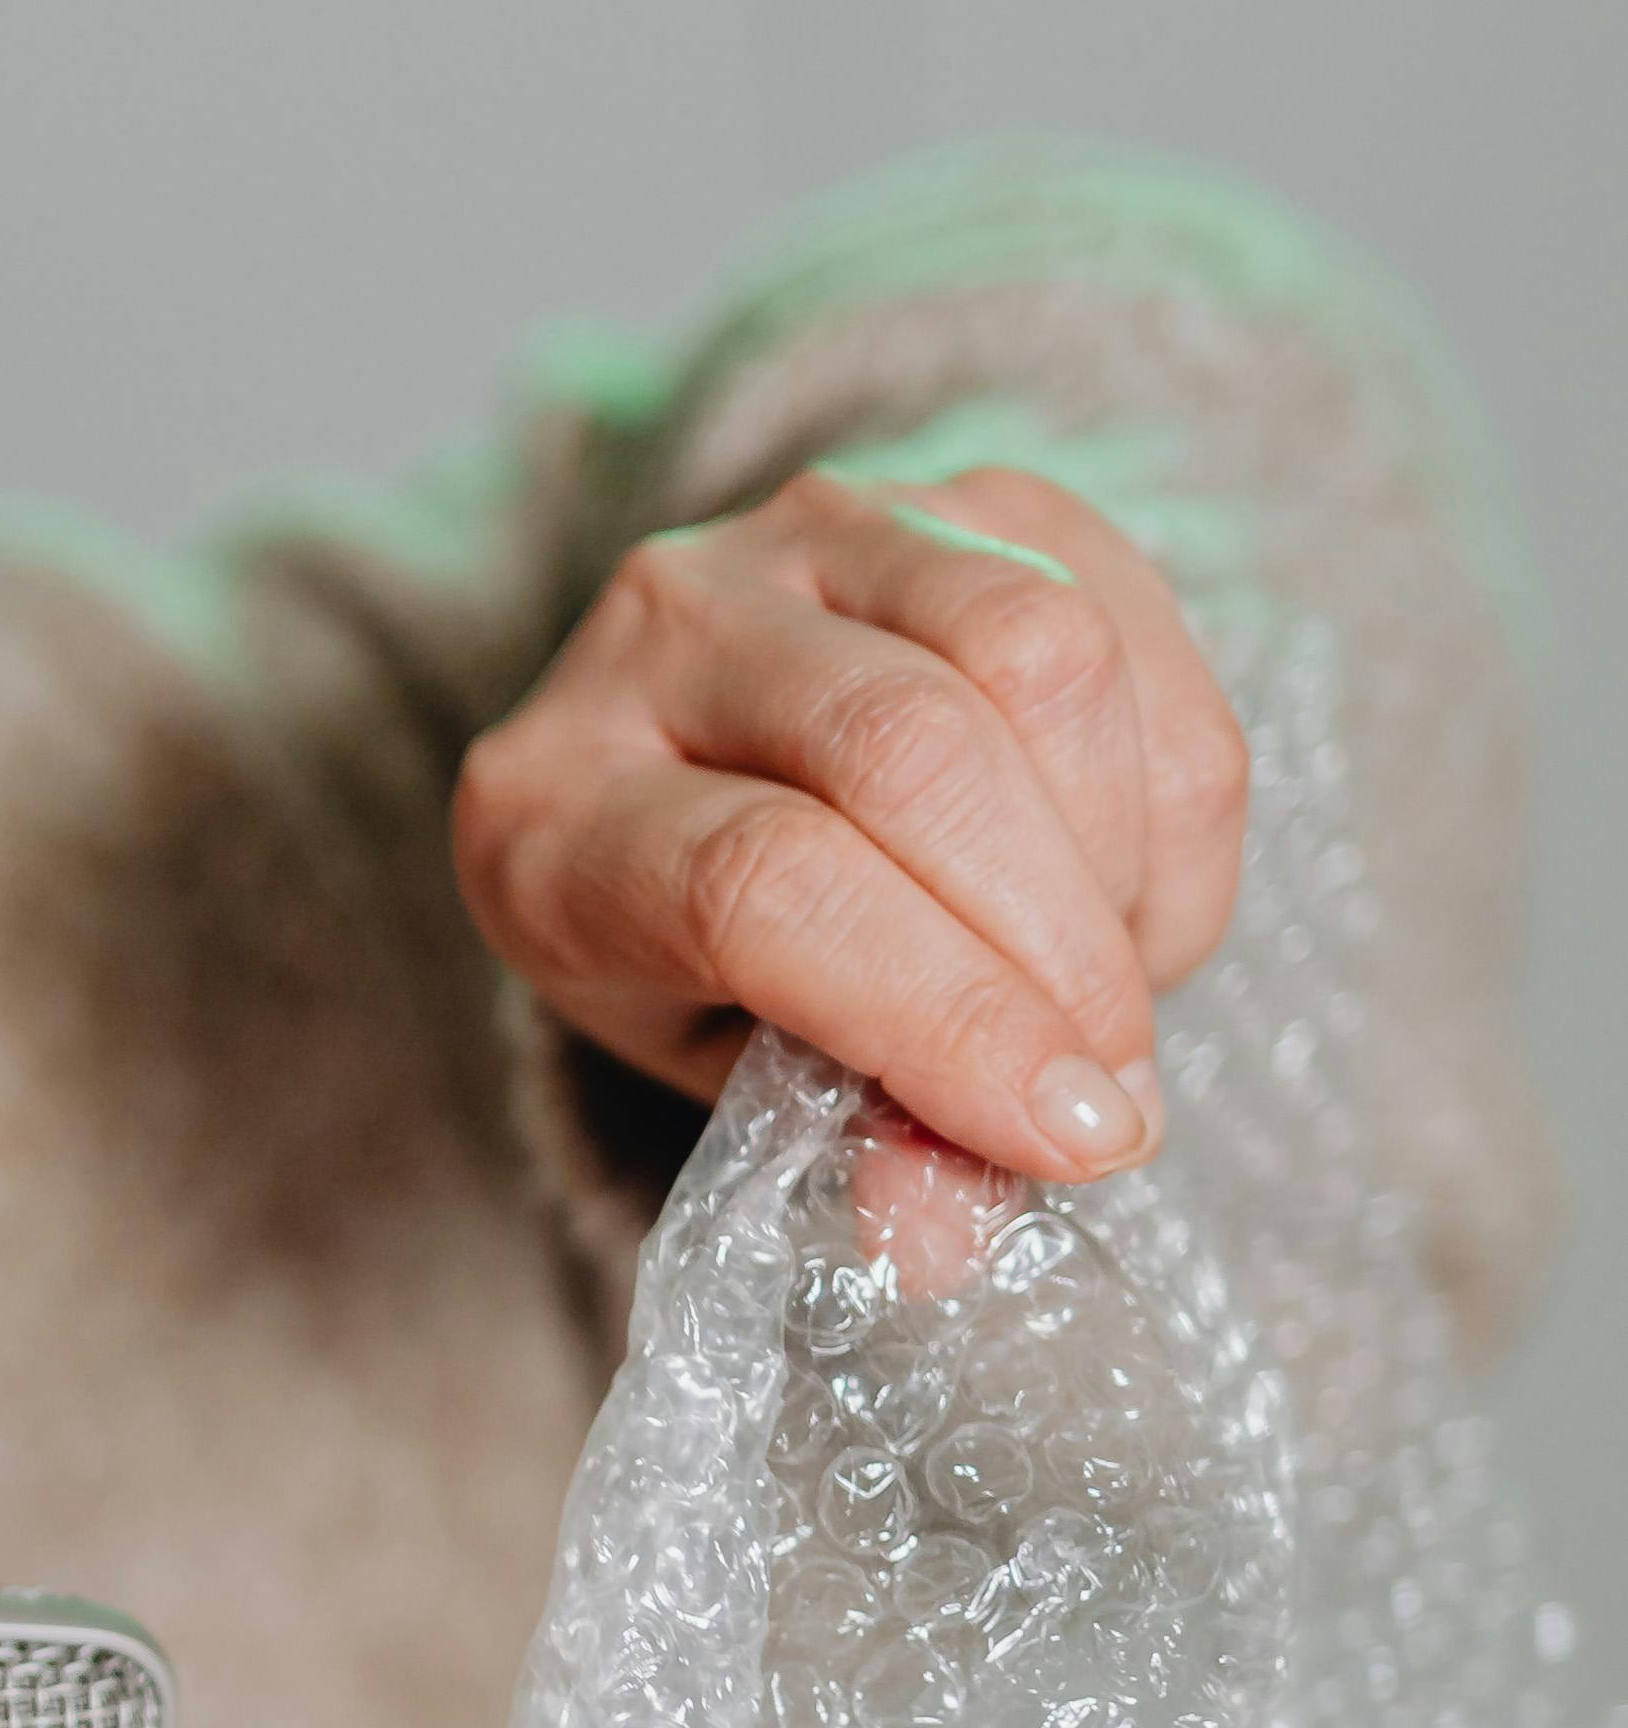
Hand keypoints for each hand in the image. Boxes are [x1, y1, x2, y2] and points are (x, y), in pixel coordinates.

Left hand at [451, 465, 1246, 1186]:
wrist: (721, 759)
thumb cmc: (718, 960)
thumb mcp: (742, 1079)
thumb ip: (853, 1149)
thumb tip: (958, 1234)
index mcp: (556, 808)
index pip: (766, 885)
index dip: (944, 1014)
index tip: (1075, 1136)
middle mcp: (658, 630)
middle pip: (914, 752)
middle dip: (1057, 950)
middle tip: (1115, 1089)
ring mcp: (811, 532)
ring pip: (1037, 653)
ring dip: (1122, 859)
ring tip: (1111, 985)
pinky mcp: (964, 493)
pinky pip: (1128, 616)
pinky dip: (1172, 790)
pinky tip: (1128, 889)